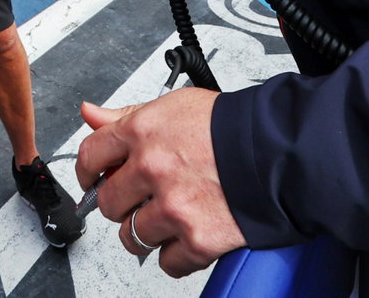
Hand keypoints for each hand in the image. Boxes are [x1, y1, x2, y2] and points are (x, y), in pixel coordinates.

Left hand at [77, 91, 245, 277]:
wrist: (280, 151)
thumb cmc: (232, 127)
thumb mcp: (175, 106)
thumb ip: (127, 114)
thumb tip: (91, 113)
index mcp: (142, 132)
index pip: (90, 156)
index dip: (88, 171)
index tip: (92, 180)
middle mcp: (152, 169)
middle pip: (108, 202)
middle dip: (122, 203)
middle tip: (142, 197)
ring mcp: (172, 207)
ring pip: (132, 236)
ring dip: (146, 232)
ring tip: (168, 218)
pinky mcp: (196, 239)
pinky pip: (166, 262)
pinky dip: (176, 255)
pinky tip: (188, 235)